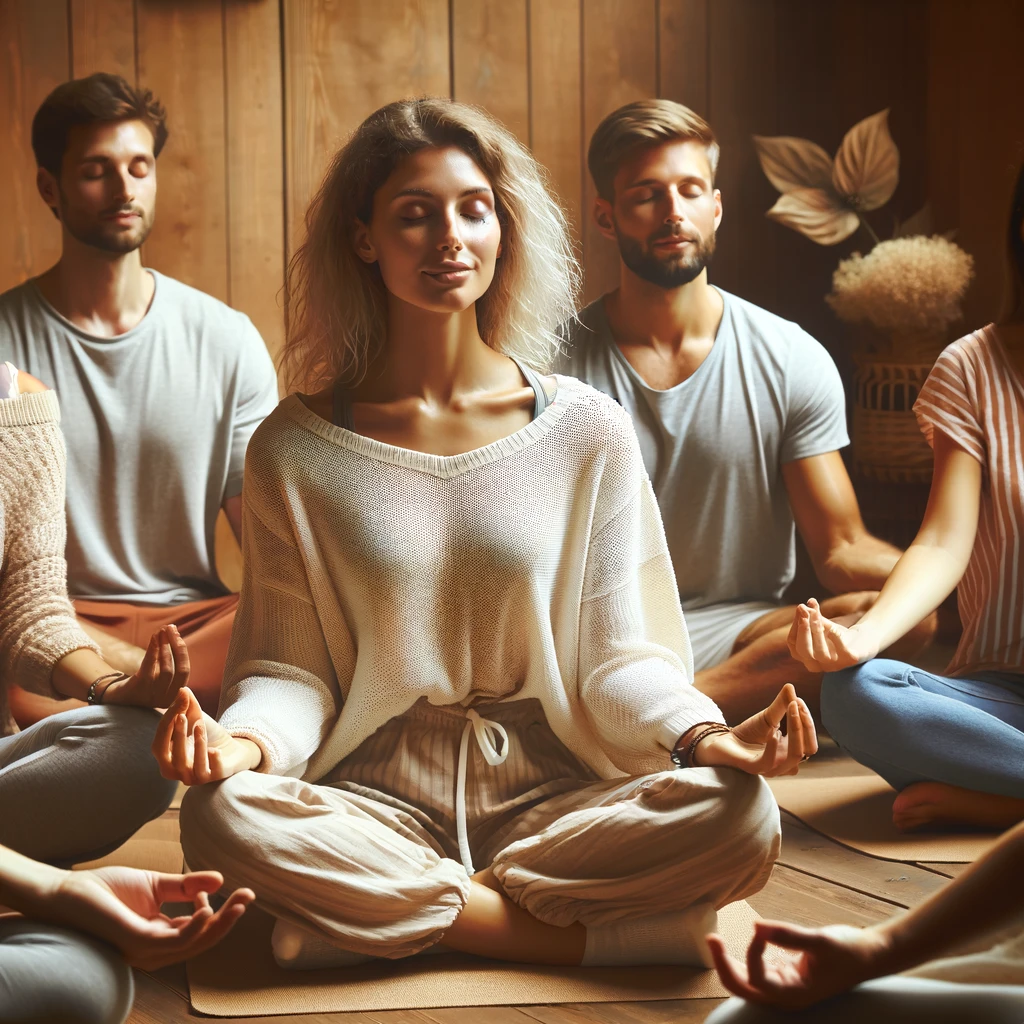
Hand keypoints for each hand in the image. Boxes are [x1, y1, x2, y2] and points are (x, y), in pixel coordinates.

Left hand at [35, 865, 253, 970]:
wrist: (66, 893)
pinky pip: (173, 942)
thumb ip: (186, 887)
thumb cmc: (105, 891)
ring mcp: (145, 949)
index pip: (197, 931)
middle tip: (248, 897)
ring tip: (238, 902)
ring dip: (219, 925)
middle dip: (228, 921)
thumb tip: (219, 881)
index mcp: (159, 936)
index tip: (222, 886)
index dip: (217, 911)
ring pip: (192, 945)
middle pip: (201, 942)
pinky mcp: (136, 942)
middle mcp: (154, 949)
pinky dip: (195, 928)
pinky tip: (208, 911)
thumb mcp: (155, 885)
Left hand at [104, 625, 189, 708]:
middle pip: (181, 671)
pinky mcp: (139, 690)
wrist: (116, 697)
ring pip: (167, 669)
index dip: (183, 652)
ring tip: (161, 630)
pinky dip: (154, 650)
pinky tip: (154, 636)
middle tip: (171, 628)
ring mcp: (153, 697)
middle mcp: (166, 699)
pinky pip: (149, 667)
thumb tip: (173, 631)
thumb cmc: (140, 683)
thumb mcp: (158, 675)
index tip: (177, 634)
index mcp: (174, 696)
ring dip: (165, 647)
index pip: (185, 671)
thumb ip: (168, 659)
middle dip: (178, 647)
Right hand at [152, 687, 260, 784]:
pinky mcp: (213, 778)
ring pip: (189, 765)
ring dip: (195, 743)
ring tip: (200, 724)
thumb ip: (187, 705)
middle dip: (175, 735)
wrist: (233, 750)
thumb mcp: (196, 718)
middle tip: (181, 716)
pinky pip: (210, 772)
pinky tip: (215, 750)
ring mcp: (194, 777)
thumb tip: (183, 688)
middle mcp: (176, 771)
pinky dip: (211, 760)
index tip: (179, 701)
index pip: (159, 741)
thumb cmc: (207, 735)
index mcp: (166, 757)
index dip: (167, 721)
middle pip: (169, 757)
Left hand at [692, 683, 816, 776]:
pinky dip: (773, 749)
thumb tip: (791, 686)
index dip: (807, 721)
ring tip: (790, 710)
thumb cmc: (748, 732)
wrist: (723, 742)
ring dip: (796, 732)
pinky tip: (773, 734)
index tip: (798, 700)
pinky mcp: (753, 767)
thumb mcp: (768, 717)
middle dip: (806, 726)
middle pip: (808, 750)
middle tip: (796, 704)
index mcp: (791, 751)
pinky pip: (768, 763)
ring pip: (794, 757)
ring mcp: (771, 767)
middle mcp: (785, 762)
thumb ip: (781, 705)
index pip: (810, 741)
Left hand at [706, 918, 891, 1009]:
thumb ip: (788, 935)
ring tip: (715, 941)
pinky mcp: (786, 977)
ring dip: (728, 964)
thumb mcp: (820, 940)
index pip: (759, 979)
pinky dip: (741, 961)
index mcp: (795, 994)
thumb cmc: (849, 950)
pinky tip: (733, 946)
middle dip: (724, 966)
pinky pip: (756, 974)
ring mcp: (785, 989)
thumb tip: (756, 926)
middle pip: (744, 989)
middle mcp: (786, 996)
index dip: (752, 953)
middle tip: (710, 938)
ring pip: (747, 983)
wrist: (870, 955)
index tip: (758, 928)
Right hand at [787, 597, 878, 672]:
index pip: (793, 642)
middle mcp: (816, 665)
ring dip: (817, 632)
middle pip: (803, 651)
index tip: (801, 607)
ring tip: (818, 615)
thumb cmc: (836, 633)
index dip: (795, 625)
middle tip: (805, 612)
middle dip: (803, 630)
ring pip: (820, 653)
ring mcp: (833, 665)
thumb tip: (804, 605)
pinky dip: (836, 638)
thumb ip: (811, 614)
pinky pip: (841, 651)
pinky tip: (835, 629)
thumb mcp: (820, 623)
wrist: (861, 640)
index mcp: (805, 656)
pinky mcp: (849, 661)